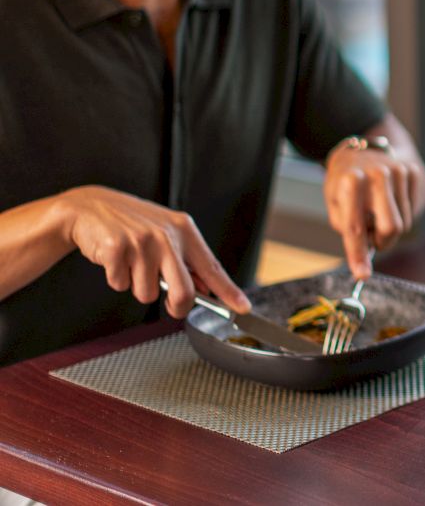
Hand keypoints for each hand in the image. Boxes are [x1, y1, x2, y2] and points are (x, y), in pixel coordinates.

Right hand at [60, 185, 249, 318]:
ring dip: (137, 286)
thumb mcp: (166, 233)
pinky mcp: (116, 249)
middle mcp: (166, 236)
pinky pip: (120, 285)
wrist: (91, 207)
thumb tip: (206, 289)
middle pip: (183, 292)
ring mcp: (141, 242)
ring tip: (131, 263)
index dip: (229, 291)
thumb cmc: (132, 224)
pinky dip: (116, 279)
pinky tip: (115, 260)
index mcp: (184, 230)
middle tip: (170, 305)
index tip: (243, 307)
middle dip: (176, 307)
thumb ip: (185, 259)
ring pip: (146, 293)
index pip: (212, 267)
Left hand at [323, 138, 424, 278]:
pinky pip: (412, 210)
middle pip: (391, 228)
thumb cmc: (347, 182)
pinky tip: (390, 199)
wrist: (369, 148)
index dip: (358, 254)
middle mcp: (377, 174)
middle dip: (383, 241)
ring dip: (389, 226)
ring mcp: (399, 171)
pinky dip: (401, 213)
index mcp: (351, 181)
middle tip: (374, 238)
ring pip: (403, 223)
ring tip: (378, 209)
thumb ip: (347, 226)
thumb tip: (365, 256)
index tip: (362, 275)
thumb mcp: (335, 200)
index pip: (355, 227)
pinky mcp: (413, 172)